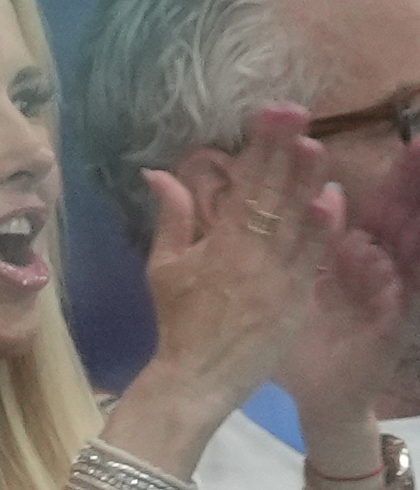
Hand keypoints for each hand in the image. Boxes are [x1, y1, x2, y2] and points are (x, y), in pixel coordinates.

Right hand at [139, 108, 348, 431]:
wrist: (200, 377)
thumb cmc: (177, 320)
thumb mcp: (164, 266)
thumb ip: (172, 217)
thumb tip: (159, 172)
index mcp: (218, 243)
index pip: (244, 184)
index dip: (260, 147)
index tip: (271, 115)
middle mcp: (252, 254)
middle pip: (274, 194)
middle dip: (286, 151)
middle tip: (298, 112)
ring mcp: (279, 277)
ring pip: (297, 221)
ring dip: (307, 181)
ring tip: (316, 145)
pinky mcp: (296, 299)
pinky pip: (312, 258)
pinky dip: (322, 229)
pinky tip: (330, 201)